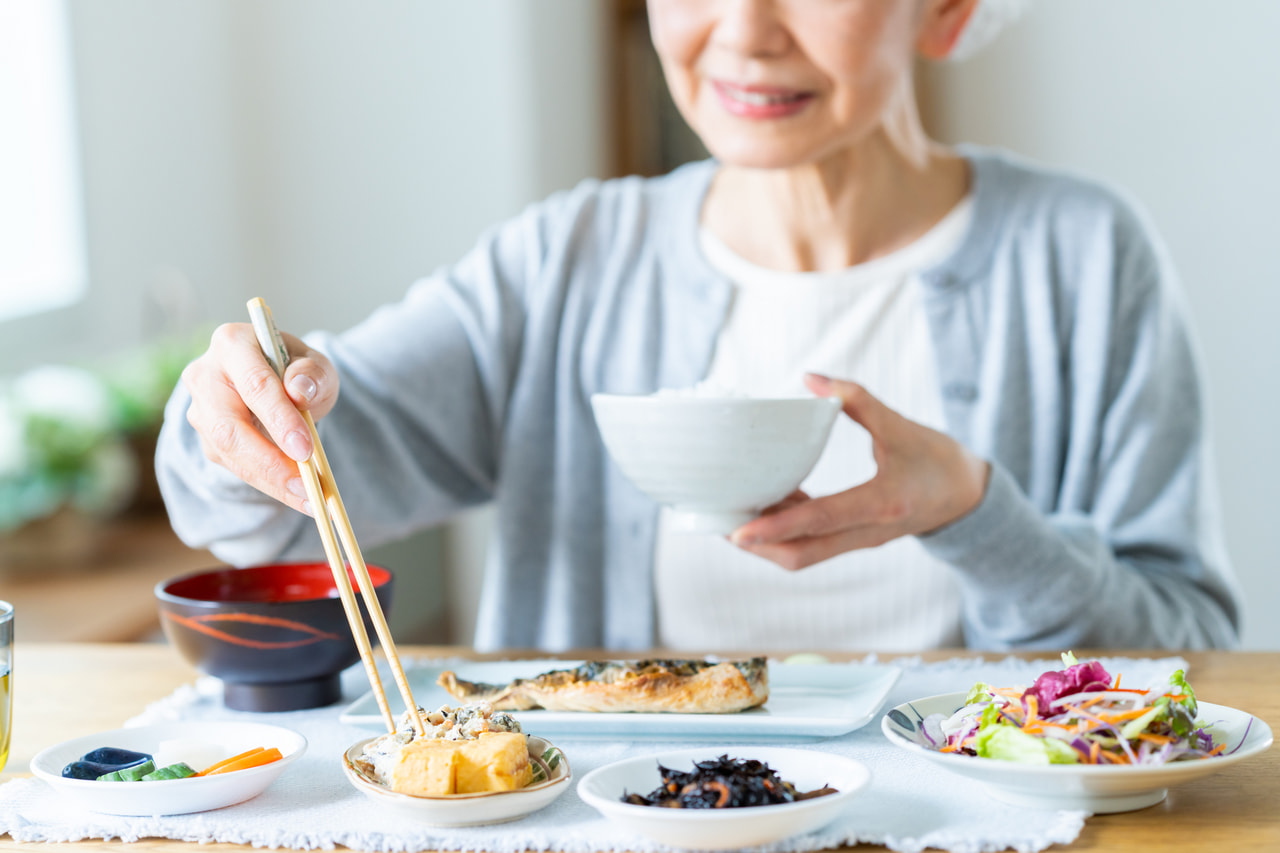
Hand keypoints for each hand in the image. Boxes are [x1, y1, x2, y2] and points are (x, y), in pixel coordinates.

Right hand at [180, 322, 339, 513]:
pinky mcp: (207, 439)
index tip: (305, 449)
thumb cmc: (298, 371)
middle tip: (307, 485)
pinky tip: (297, 495)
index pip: (254, 384)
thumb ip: (312, 374)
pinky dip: (268, 484)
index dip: (279, 418)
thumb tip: (299, 390)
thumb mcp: (317, 365)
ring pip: (228, 452)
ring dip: (270, 479)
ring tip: (309, 497)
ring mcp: (201, 410)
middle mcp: (205, 375)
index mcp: (232, 344)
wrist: (280, 384)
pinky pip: (235, 466)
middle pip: (229, 426)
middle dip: (269, 460)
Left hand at [728, 373, 989, 570]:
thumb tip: (809, 379)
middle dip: (758, 546)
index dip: (775, 527)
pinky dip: (787, 529)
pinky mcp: (856, 538)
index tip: (738, 532)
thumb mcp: (901, 424)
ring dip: (769, 539)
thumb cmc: (938, 459)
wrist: (970, 496)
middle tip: (720, 525)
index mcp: (881, 503)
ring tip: (733, 514)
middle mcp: (868, 532)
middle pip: (802, 555)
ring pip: (805, 554)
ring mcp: (861, 540)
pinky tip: (769, 502)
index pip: (819, 521)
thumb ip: (855, 399)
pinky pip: (814, 543)